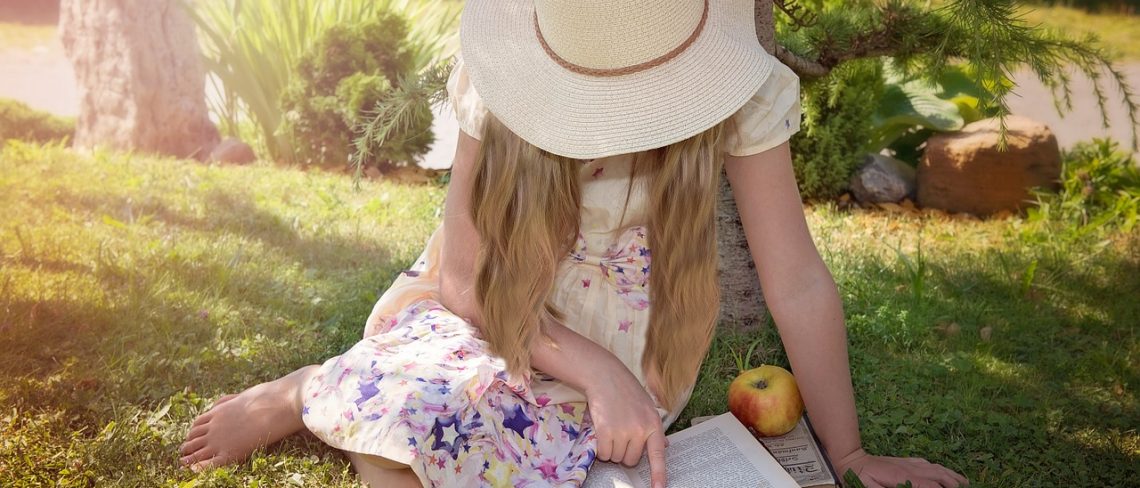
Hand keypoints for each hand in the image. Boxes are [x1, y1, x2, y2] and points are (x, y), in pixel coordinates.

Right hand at [585, 362, 668, 487]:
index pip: (658, 455)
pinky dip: (601, 448)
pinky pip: (604, 453)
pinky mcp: (606, 431)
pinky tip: (602, 431)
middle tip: (620, 433)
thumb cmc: (626, 390)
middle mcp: (640, 430)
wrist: (605, 375)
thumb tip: (664, 446)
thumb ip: (653, 427)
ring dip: (611, 449)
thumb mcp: (647, 406)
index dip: (659, 475)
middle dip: (624, 452)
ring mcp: (623, 431)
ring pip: (616, 458)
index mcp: (653, 424)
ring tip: (611, 427)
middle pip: (631, 460)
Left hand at [835, 448, 968, 487]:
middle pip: (939, 475)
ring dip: (951, 475)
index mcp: (903, 476)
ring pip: (936, 468)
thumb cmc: (858, 478)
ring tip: (965, 483)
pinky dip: (940, 468)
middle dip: (954, 484)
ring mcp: (908, 463)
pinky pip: (928, 464)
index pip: (931, 486)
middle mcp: (910, 468)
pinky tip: (945, 473)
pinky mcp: (905, 461)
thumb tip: (910, 487)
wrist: (850, 459)